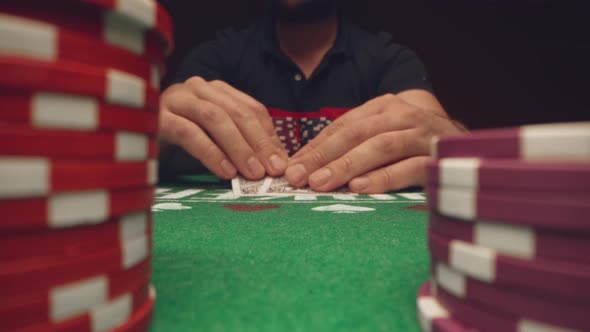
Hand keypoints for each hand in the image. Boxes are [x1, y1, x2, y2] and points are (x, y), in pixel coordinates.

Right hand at [159, 77, 288, 179]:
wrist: (131, 138)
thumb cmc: (179, 143)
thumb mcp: (215, 140)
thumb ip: (242, 144)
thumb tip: (276, 163)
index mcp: (216, 91)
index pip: (251, 109)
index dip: (269, 137)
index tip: (281, 163)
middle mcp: (197, 89)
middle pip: (237, 113)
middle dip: (258, 143)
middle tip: (272, 171)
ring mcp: (176, 99)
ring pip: (215, 119)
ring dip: (238, 147)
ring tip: (252, 173)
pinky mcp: (157, 117)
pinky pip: (188, 133)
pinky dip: (210, 153)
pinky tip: (225, 172)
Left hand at [284, 93, 464, 192]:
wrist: (467, 146)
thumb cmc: (413, 144)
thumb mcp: (383, 134)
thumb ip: (353, 145)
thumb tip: (309, 167)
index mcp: (384, 107)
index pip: (342, 126)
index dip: (315, 147)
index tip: (291, 168)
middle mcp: (403, 116)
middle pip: (357, 134)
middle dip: (324, 156)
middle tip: (298, 177)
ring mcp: (422, 135)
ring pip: (380, 147)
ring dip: (347, 165)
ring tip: (321, 183)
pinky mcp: (437, 159)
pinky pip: (409, 168)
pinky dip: (383, 178)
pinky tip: (360, 188)